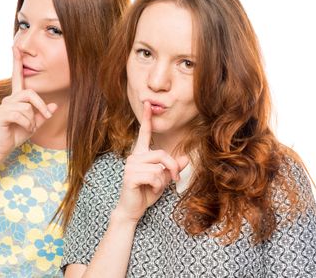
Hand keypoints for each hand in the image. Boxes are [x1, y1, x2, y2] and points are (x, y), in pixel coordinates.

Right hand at [0, 46, 56, 156]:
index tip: (15, 48)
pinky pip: (21, 114)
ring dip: (32, 120)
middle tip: (46, 117)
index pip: (17, 77)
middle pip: (30, 93)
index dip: (16, 62)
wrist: (3, 147)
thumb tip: (55, 106)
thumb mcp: (34, 124)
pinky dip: (27, 124)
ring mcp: (4, 106)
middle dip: (41, 106)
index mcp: (16, 98)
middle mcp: (9, 99)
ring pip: (27, 107)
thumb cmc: (17, 134)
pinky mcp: (1, 114)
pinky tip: (23, 129)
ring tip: (28, 128)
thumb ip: (43, 114)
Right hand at [115, 101, 188, 222]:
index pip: (144, 134)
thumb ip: (172, 168)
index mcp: (140, 155)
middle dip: (172, 168)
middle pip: (162, 154)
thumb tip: (185, 158)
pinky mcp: (130, 176)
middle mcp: (134, 157)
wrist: (131, 210)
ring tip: (153, 188)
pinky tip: (148, 190)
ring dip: (162, 181)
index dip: (147, 119)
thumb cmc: (145, 193)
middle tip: (175, 180)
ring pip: (159, 168)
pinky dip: (156, 187)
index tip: (148, 103)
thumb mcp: (163, 180)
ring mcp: (130, 166)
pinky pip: (153, 177)